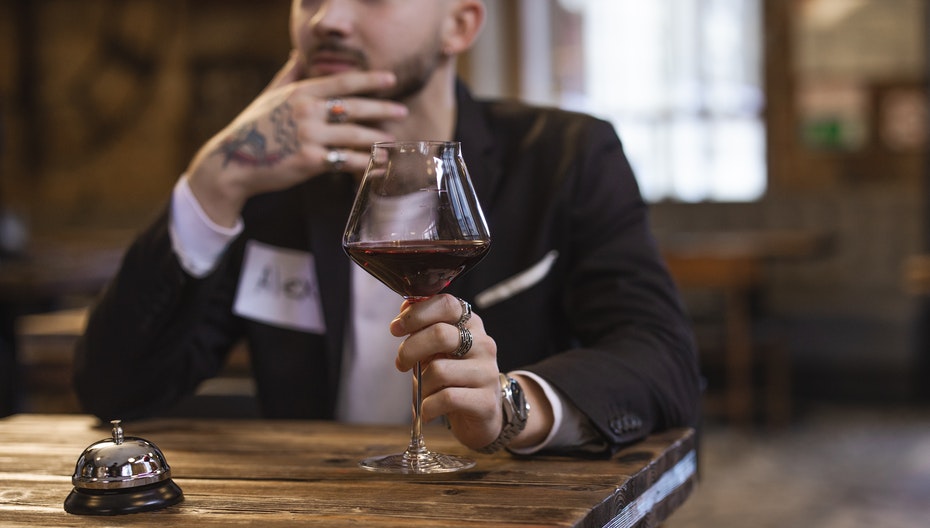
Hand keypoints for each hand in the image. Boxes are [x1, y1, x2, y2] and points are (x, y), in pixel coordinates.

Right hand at [186, 51, 408, 226]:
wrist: (234, 161)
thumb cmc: (254, 127)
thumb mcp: (269, 96)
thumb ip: (289, 75)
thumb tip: (298, 54)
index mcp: (300, 92)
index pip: (343, 82)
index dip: (370, 80)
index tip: (392, 79)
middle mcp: (306, 111)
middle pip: (355, 108)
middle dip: (383, 109)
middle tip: (403, 111)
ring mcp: (309, 136)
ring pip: (355, 136)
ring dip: (377, 139)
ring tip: (392, 141)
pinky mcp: (310, 161)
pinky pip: (346, 161)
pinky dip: (364, 164)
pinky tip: (377, 166)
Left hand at [390, 294, 501, 449]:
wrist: (482, 414)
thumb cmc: (454, 377)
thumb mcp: (437, 349)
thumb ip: (423, 327)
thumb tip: (406, 302)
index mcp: (470, 324)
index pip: (446, 304)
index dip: (416, 314)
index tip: (396, 328)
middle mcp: (483, 344)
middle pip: (439, 334)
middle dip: (410, 350)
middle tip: (402, 363)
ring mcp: (487, 372)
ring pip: (439, 371)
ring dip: (421, 386)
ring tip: (423, 394)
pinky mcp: (486, 401)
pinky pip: (446, 398)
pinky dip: (428, 407)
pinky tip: (428, 410)